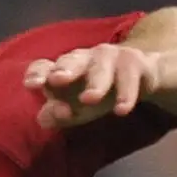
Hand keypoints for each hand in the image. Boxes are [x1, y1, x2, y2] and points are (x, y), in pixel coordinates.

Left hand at [23, 44, 158, 131]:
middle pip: (72, 60)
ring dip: (95, 81)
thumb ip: (58, 114)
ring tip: (89, 99)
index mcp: (65, 68)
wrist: (144, 76)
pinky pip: (130, 76)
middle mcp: (85, 58)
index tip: (32, 85)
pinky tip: (121, 110)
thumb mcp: (77, 108)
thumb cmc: (101, 91)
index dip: (37, 73)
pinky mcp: (135, 62)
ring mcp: (110, 57)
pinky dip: (126, 92)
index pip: (45, 66)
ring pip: (101, 66)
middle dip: (64, 69)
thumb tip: (43, 119)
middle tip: (57, 80)